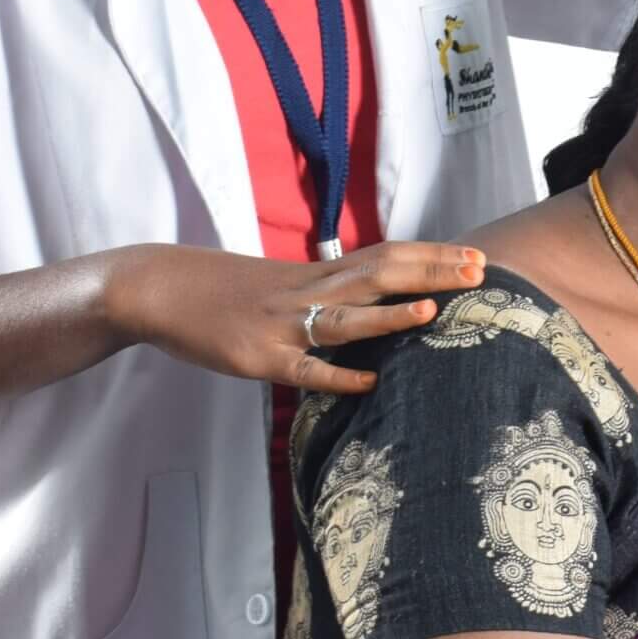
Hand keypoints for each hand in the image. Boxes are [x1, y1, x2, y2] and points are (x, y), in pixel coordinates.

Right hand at [113, 240, 488, 394]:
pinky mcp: (256, 358)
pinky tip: (368, 382)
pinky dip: (336, 375)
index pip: (385, 255)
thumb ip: (325, 289)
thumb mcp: (281, 281)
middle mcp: (305, 290)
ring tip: (433, 309)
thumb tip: (371, 298)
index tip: (475, 255)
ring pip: (344, 317)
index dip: (431, 256)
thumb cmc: (222, 288)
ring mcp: (281, 325)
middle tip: (480, 271)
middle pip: (378, 275)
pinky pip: (303, 369)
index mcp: (315, 273)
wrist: (156, 288)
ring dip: (388, 316)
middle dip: (431, 273)